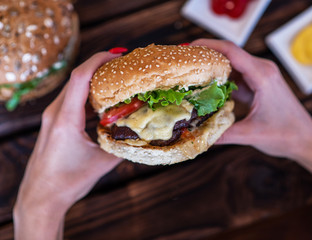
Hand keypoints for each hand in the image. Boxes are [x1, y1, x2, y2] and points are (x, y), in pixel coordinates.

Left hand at [14, 52, 123, 239]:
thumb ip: (122, 144)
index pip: (80, 77)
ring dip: (93, 82)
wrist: (41, 197)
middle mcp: (55, 113)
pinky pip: (71, 101)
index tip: (118, 55)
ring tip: (115, 83)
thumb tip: (142, 133)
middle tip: (122, 67)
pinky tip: (102, 104)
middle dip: (99, 67)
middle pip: (77, 78)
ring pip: (74, 89)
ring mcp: (52, 117)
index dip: (99, 61)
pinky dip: (87, 97)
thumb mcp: (102, 163)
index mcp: (66, 119)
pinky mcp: (53, 123)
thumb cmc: (68, 182)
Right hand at [192, 39, 311, 204]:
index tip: (189, 49)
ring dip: (213, 69)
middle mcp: (262, 70)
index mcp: (262, 76)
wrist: (305, 138)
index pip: (232, 51)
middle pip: (229, 54)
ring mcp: (260, 76)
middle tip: (185, 65)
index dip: (209, 46)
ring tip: (191, 76)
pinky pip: (236, 76)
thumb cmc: (286, 134)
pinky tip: (207, 89)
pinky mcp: (258, 84)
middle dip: (206, 57)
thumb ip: (224, 135)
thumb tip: (199, 136)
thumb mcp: (252, 135)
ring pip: (232, 65)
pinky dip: (221, 80)